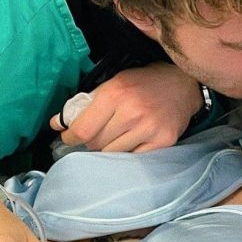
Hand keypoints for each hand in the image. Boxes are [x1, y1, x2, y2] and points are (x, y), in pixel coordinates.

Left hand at [50, 62, 202, 151]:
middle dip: (90, 142)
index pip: (82, 129)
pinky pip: (133, 158)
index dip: (70, 137)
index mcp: (115, 94)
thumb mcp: (114, 82)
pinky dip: (128, 153)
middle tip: (96, 135)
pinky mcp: (163, 141)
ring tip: (116, 137)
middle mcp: (132, 112)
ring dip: (109, 148)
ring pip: (113, 154)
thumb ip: (87, 103)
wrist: (183, 83)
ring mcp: (149, 129)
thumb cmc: (144, 83)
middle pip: (96, 144)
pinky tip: (131, 142)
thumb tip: (58, 124)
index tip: (69, 138)